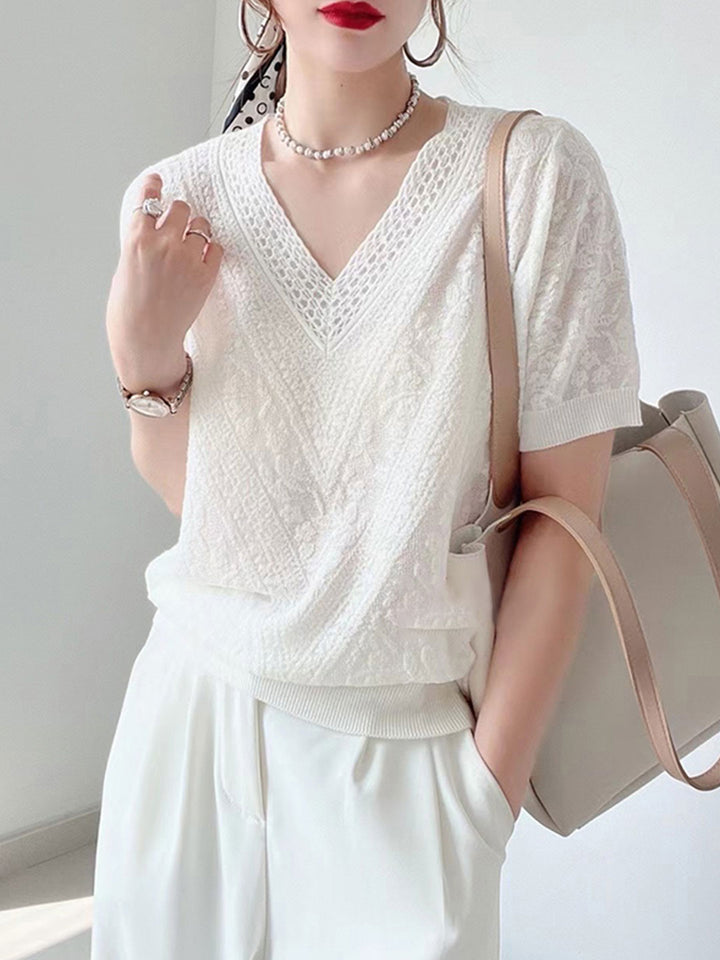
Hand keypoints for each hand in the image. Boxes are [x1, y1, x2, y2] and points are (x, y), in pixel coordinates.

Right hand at [106, 172, 223, 381]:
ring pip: (201, 225)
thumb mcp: (125, 266)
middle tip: (176, 224)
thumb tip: (153, 227)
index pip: (147, 198)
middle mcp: (163, 244)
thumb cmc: (129, 308)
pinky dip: (210, 249)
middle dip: (178, 213)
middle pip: (180, 208)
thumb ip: (140, 243)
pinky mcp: (205, 275)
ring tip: (191, 243)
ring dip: (197, 230)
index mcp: (137, 239)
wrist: (146, 338)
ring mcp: (187, 259)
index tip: (157, 181)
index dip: (153, 186)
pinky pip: (216, 248)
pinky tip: (203, 257)